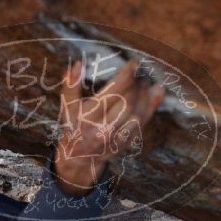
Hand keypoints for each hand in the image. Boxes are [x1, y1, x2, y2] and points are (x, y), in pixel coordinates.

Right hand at [54, 60, 163, 195]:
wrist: (80, 157)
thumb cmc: (74, 125)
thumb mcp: (68, 106)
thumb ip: (71, 85)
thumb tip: (78, 63)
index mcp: (89, 117)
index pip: (112, 93)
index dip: (126, 77)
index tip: (134, 64)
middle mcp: (104, 128)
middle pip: (128, 102)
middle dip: (136, 85)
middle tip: (140, 73)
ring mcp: (117, 138)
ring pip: (138, 113)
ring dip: (145, 95)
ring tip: (145, 82)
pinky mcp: (127, 143)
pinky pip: (143, 124)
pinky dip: (150, 107)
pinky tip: (153, 94)